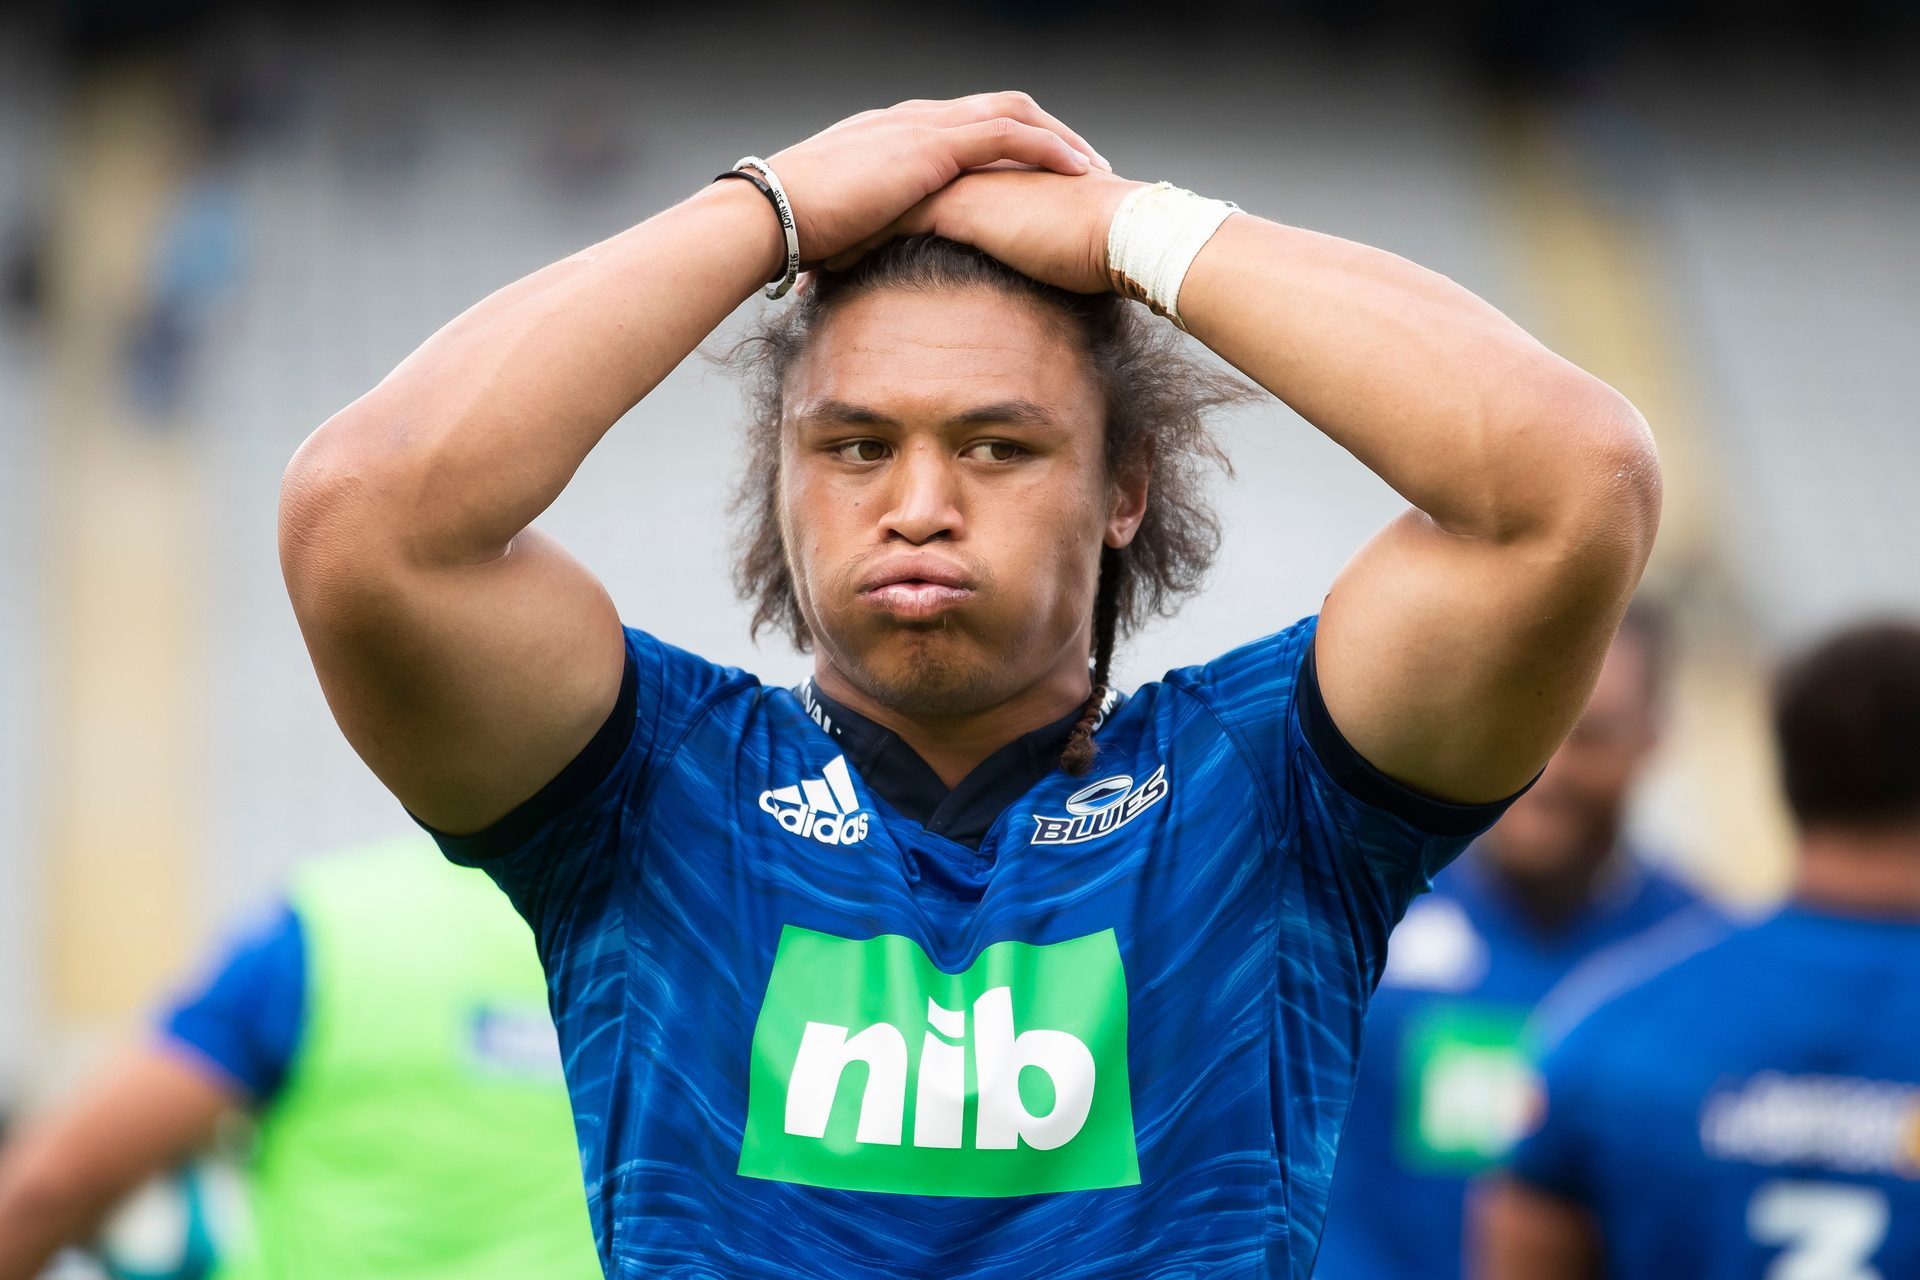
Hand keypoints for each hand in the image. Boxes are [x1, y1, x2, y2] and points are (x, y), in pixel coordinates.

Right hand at [764, 94, 1109, 264]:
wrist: (772, 215)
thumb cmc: (796, 230)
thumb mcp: (845, 225)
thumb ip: (870, 228)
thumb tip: (871, 260)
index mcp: (896, 136)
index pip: (966, 126)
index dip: (1009, 144)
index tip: (1042, 172)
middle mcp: (914, 120)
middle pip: (1000, 110)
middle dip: (1047, 133)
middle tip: (1084, 165)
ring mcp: (923, 127)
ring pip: (1013, 114)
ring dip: (1059, 138)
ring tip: (1094, 167)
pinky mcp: (932, 146)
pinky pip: (1007, 136)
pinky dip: (1047, 148)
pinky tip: (1077, 169)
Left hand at [831, 167, 1145, 293]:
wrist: (1115, 235)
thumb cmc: (1092, 249)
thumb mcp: (1041, 247)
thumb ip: (1015, 249)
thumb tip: (1007, 283)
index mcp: (977, 175)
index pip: (911, 194)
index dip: (875, 224)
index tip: (845, 254)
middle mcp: (960, 169)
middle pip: (884, 195)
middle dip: (848, 229)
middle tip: (811, 262)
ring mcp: (955, 181)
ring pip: (879, 207)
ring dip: (844, 240)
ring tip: (811, 275)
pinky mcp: (955, 203)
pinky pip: (889, 226)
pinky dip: (859, 250)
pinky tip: (833, 277)